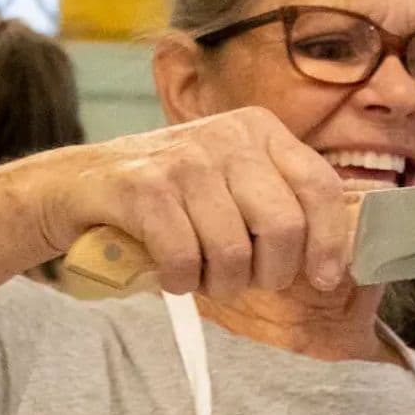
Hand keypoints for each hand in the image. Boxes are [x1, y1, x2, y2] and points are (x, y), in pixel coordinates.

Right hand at [31, 107, 348, 298]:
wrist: (77, 188)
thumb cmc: (169, 201)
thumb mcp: (232, 186)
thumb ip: (280, 205)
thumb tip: (337, 260)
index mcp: (260, 131)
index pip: (320, 187)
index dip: (329, 242)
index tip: (321, 279)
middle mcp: (228, 135)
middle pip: (283, 227)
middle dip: (266, 273)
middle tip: (240, 280)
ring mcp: (184, 157)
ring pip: (233, 252)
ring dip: (217, 283)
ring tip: (199, 274)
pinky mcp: (143, 186)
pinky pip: (185, 259)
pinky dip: (179, 281)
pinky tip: (169, 272)